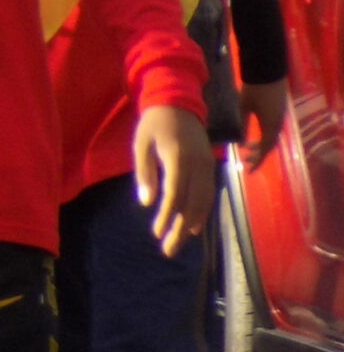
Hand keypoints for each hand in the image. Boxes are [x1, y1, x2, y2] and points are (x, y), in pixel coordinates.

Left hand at [133, 104, 214, 259]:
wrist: (178, 101)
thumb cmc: (154, 123)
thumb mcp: (141, 144)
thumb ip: (145, 173)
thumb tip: (146, 203)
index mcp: (178, 158)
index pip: (175, 194)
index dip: (168, 215)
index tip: (157, 232)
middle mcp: (198, 165)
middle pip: (192, 203)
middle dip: (181, 228)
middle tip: (169, 250)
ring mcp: (208, 166)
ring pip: (204, 201)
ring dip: (193, 223)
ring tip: (180, 242)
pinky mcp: (211, 166)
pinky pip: (209, 193)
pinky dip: (203, 211)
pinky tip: (195, 225)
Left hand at [237, 79, 290, 173]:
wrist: (267, 70)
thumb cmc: (253, 88)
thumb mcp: (244, 107)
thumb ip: (242, 125)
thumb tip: (241, 142)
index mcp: (271, 125)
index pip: (265, 148)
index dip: (258, 160)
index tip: (248, 169)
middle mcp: (278, 123)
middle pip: (270, 144)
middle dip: (259, 154)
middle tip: (245, 159)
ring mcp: (280, 116)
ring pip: (272, 136)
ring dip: (262, 144)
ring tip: (248, 149)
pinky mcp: (279, 110)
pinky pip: (273, 128)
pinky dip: (265, 135)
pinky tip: (255, 134)